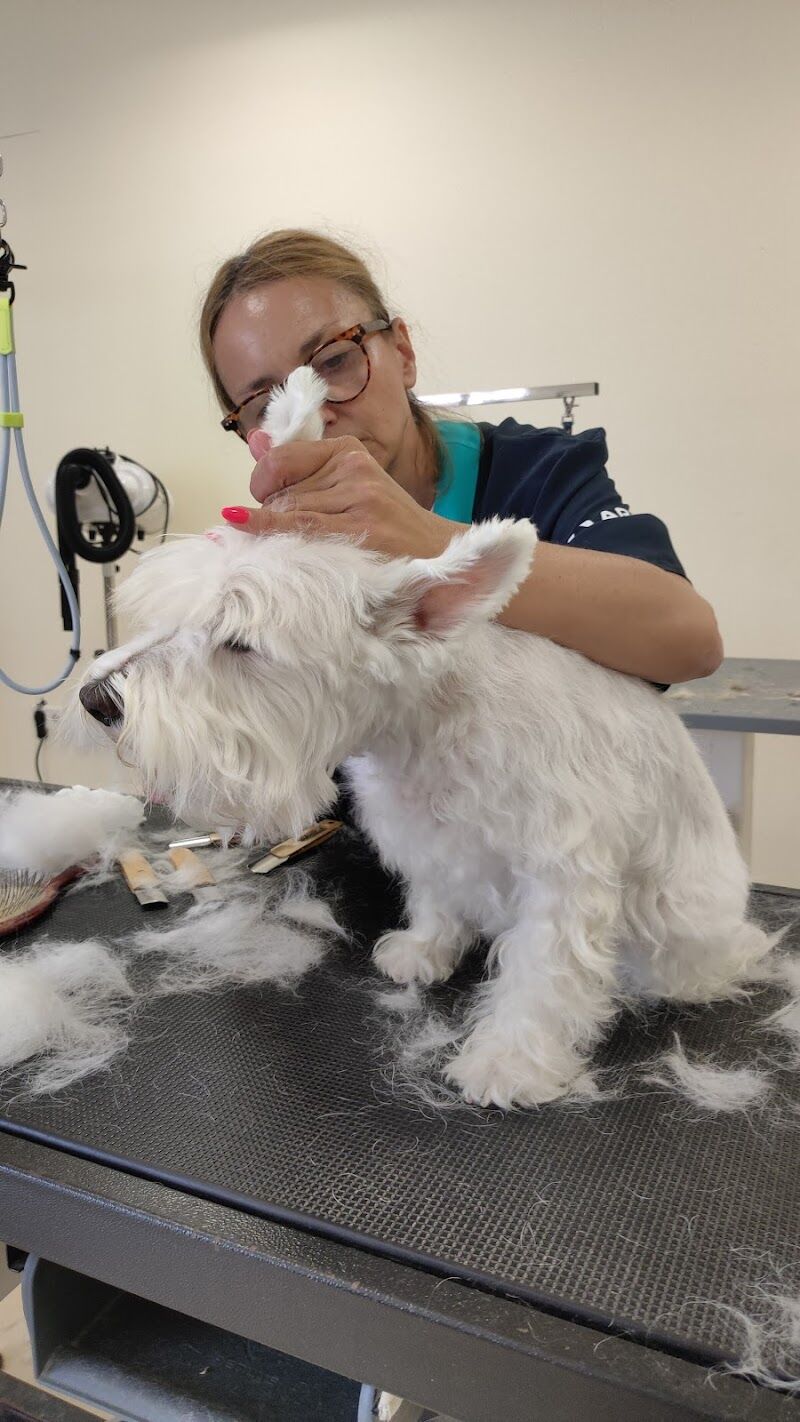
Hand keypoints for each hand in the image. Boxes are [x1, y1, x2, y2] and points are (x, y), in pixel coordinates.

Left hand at [220, 432, 459, 559]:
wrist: (435, 552)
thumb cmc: (386, 525)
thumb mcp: (346, 485)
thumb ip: (299, 466)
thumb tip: (255, 441)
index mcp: (347, 449)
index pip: (281, 459)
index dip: (263, 483)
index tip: (265, 500)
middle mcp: (351, 465)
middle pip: (281, 490)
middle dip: (272, 514)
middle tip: (288, 536)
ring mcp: (358, 494)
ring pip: (287, 510)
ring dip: (279, 532)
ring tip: (298, 548)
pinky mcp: (360, 525)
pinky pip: (298, 524)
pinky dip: (264, 525)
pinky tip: (237, 520)